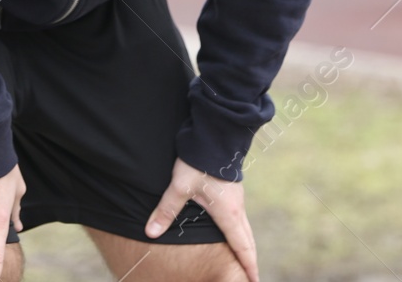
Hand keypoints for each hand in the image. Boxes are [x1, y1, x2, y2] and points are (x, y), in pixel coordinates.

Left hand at [145, 157, 259, 281]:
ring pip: (245, 229)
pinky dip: (240, 233)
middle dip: (249, 261)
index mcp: (229, 214)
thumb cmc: (199, 162)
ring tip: (243, 260)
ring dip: (245, 246)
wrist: (214, 134)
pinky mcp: (232, 191)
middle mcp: (237, 209)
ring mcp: (237, 199)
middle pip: (248, 241)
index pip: (242, 248)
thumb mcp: (179, 187)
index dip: (248, 267)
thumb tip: (151, 232)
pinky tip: (232, 233)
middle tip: (251, 278)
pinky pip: (240, 219)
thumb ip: (166, 210)